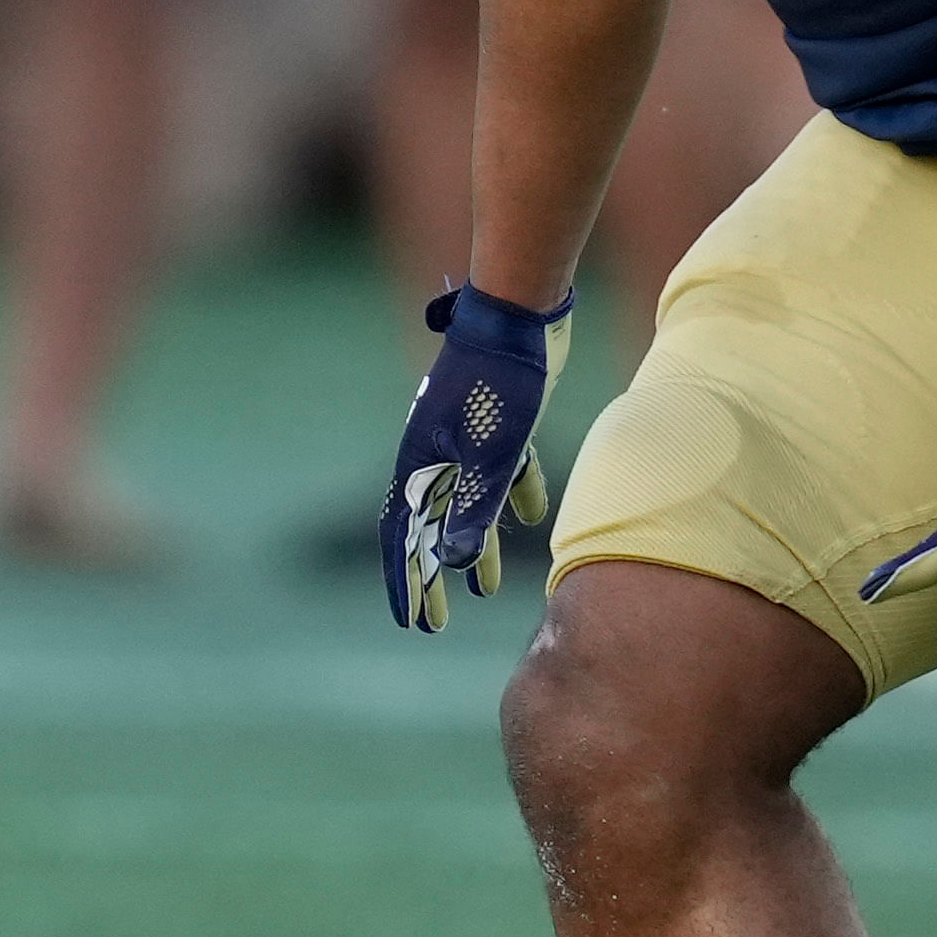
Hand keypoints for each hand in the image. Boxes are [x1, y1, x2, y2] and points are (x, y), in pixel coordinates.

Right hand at [383, 284, 570, 632]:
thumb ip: (473, 507)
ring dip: (472, 544)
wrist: (520, 314)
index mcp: (420, 460)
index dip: (404, 580)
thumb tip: (449, 564)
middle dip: (432, 576)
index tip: (411, 621)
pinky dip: (511, 495)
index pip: (402, 534)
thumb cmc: (500, 384)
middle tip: (437, 622)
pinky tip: (533, 516)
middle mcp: (434, 451)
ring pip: (464, 503)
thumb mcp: (491, 453)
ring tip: (484, 586)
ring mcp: (464, 435)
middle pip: (429, 525)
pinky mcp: (497, 420)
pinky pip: (499, 470)